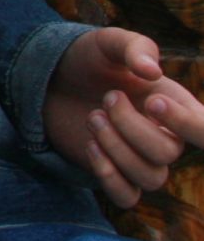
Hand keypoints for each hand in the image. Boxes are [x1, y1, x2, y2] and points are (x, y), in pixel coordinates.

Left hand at [44, 27, 203, 208]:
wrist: (52, 80)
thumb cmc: (89, 60)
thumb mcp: (108, 43)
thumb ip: (134, 47)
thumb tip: (152, 71)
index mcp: (177, 106)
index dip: (189, 124)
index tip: (152, 102)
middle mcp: (166, 136)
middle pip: (167, 153)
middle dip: (131, 126)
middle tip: (107, 97)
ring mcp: (141, 158)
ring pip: (149, 176)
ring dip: (116, 147)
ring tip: (93, 116)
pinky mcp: (116, 174)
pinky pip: (128, 197)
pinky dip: (109, 177)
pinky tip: (90, 146)